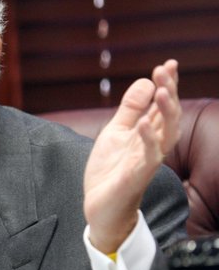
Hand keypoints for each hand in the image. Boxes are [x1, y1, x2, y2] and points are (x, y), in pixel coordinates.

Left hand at [83, 59, 180, 252]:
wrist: (100, 206)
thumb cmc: (110, 170)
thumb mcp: (116, 132)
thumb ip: (130, 110)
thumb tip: (145, 81)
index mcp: (148, 133)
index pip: (162, 105)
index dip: (167, 84)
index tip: (169, 64)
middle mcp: (153, 145)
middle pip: (169, 115)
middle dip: (169, 92)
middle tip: (166, 70)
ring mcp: (147, 160)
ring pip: (166, 134)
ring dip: (165, 112)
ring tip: (162, 90)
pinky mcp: (138, 176)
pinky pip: (148, 157)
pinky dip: (147, 139)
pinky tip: (143, 123)